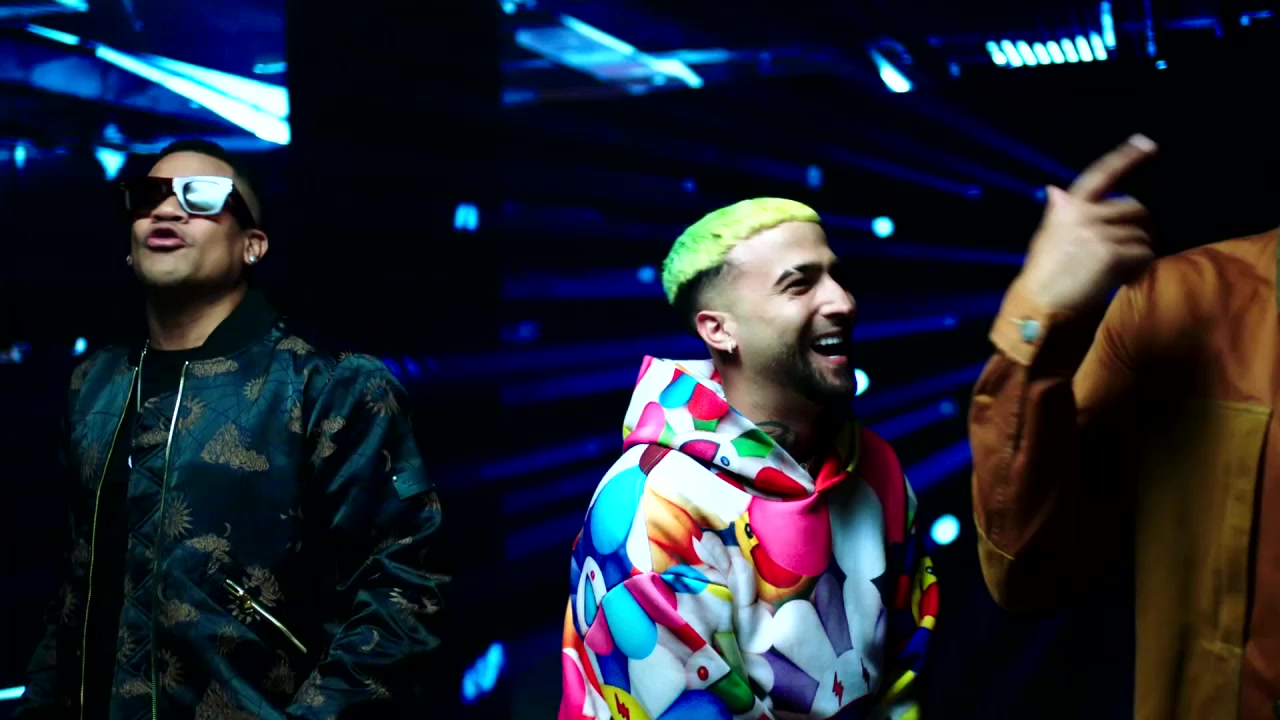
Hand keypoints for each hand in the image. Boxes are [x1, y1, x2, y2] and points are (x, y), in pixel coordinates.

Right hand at [1016, 134, 1157, 314]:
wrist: (1039, 304)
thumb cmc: (1042, 273)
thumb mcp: (1047, 235)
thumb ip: (1060, 212)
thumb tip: (1057, 190)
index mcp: (1068, 207)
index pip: (1101, 174)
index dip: (1126, 157)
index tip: (1148, 143)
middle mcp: (1084, 214)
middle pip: (1135, 209)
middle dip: (1140, 228)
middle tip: (1132, 248)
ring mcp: (1099, 233)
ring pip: (1142, 235)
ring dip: (1138, 253)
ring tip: (1119, 270)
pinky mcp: (1112, 254)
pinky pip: (1143, 255)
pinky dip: (1139, 268)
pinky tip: (1124, 278)